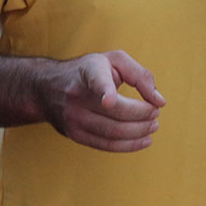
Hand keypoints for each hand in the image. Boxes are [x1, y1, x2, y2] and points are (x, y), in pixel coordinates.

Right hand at [43, 50, 165, 152]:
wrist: (46, 87)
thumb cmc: (90, 71)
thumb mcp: (114, 60)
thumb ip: (141, 76)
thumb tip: (159, 101)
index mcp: (89, 72)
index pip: (96, 81)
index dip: (104, 90)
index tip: (109, 100)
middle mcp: (77, 96)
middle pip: (116, 113)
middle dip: (143, 115)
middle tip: (156, 113)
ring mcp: (73, 118)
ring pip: (112, 132)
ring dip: (139, 132)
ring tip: (153, 126)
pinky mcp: (74, 135)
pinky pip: (105, 145)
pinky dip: (129, 145)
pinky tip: (144, 140)